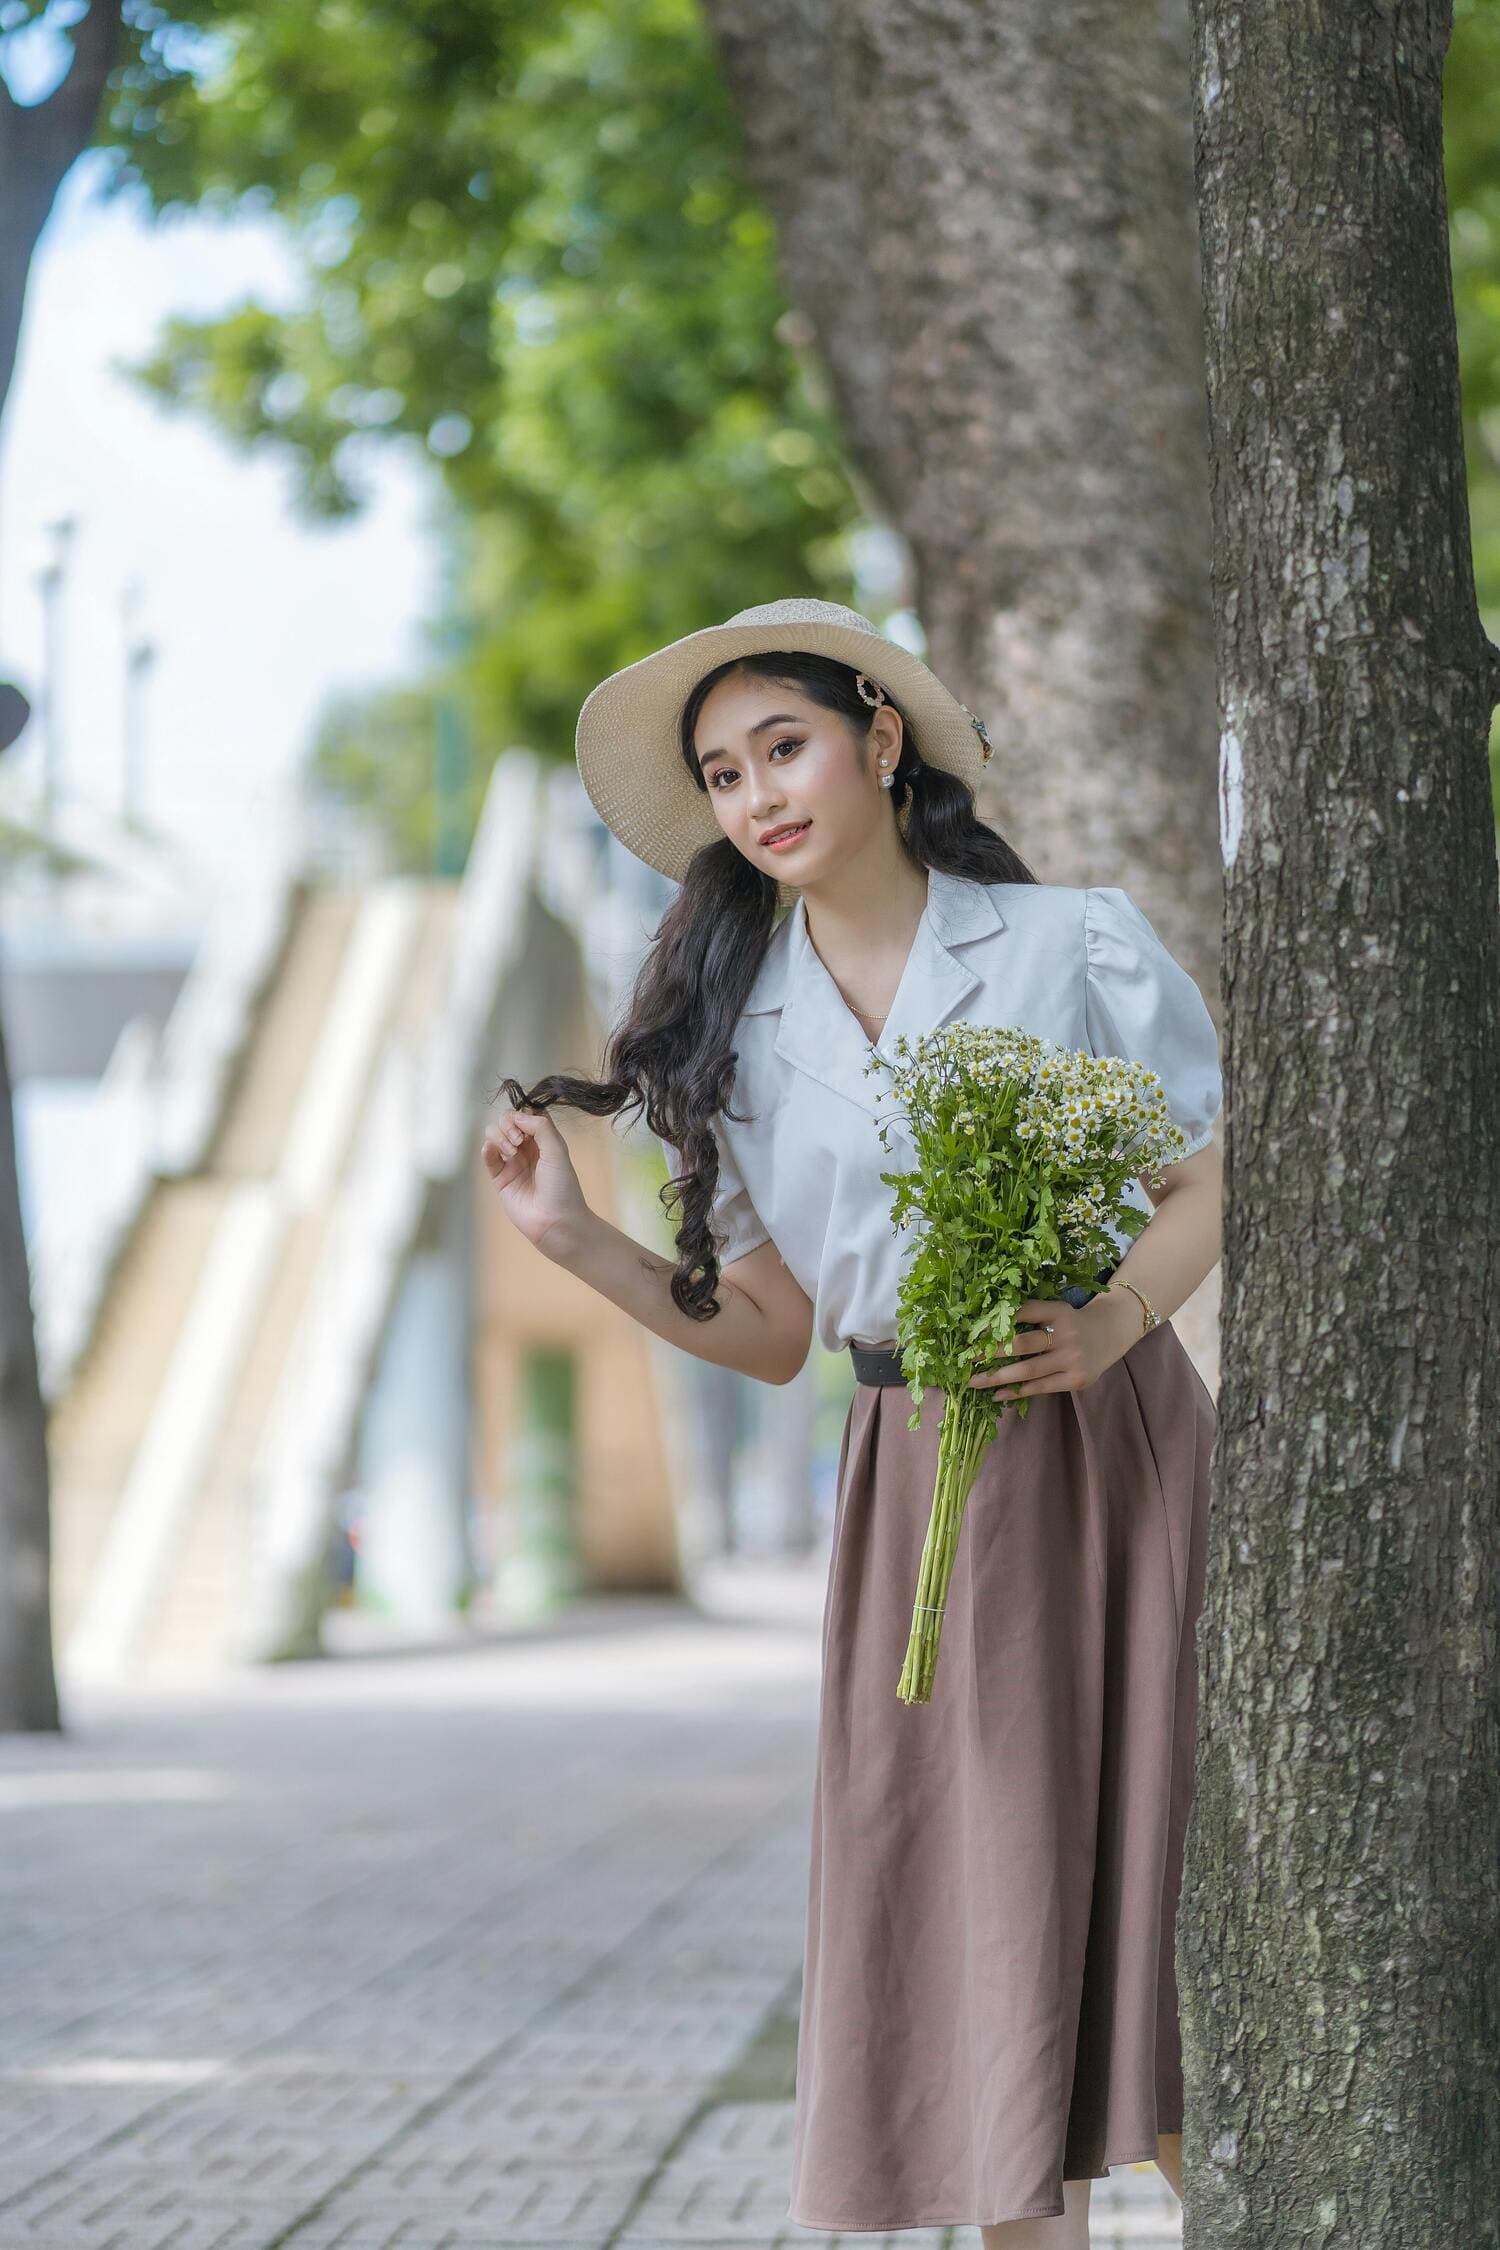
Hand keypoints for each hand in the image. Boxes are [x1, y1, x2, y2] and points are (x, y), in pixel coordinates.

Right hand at [480, 1105, 590, 1257]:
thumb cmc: (562, 1186)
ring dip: (499, 1137)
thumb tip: (517, 1115)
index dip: (521, 1114)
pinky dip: (487, 1149)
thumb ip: (540, 1126)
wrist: (555, 1221)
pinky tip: (492, 1151)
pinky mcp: (500, 1178)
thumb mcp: (557, 1150)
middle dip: (507, 1125)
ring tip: (511, 1152)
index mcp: (544, 1140)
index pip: (525, 1115)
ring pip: (495, 1136)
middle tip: (518, 1141)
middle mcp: (527, 1149)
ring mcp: (512, 1163)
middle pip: (507, 1122)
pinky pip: (488, 1157)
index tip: (525, 1125)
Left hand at [966, 1289, 1139, 1396]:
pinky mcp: (1076, 1380)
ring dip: (997, 1377)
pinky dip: (1016, 1391)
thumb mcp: (1054, 1310)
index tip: (972, 1330)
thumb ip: (1028, 1315)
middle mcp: (1067, 1333)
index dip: (998, 1321)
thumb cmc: (1069, 1323)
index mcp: (1059, 1310)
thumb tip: (985, 1327)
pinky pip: (1040, 1387)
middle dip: (991, 1351)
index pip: (1024, 1312)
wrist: (1108, 1334)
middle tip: (966, 1358)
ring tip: (973, 1381)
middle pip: (1022, 1343)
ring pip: (1028, 1370)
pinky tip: (997, 1394)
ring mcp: (1073, 1358)